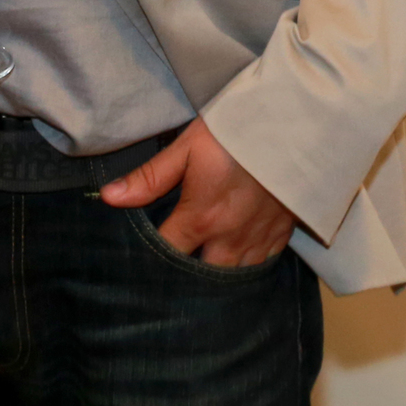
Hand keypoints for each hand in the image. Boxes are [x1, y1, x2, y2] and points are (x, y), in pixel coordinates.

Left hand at [97, 118, 298, 267]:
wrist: (296, 123)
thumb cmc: (237, 130)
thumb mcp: (188, 147)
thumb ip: (150, 177)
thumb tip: (109, 197)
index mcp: (201, 218)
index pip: (167, 254)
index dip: (149, 262)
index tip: (137, 265)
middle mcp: (230, 238)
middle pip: (203, 278)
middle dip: (187, 281)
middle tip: (170, 282)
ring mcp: (259, 238)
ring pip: (235, 278)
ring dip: (218, 279)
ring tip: (201, 282)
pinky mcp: (283, 233)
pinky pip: (263, 264)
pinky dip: (249, 267)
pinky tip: (238, 264)